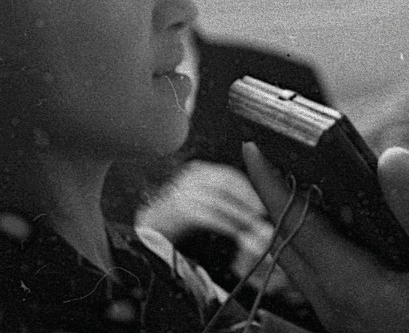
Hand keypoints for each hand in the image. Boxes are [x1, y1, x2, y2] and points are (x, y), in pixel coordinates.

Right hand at [135, 159, 276, 278]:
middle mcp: (188, 178)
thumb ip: (224, 204)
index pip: (228, 175)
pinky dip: (227, 225)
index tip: (264, 204)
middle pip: (226, 185)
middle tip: (264, 218)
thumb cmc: (176, 223)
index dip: (249, 189)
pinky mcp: (177, 210)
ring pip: (219, 200)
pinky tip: (239, 234)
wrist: (144, 236)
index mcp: (197, 172)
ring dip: (241, 217)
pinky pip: (208, 215)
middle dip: (249, 201)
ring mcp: (180, 192)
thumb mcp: (202, 205)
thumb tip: (254, 212)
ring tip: (257, 231)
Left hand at [242, 142, 408, 332]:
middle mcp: (334, 303)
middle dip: (276, 197)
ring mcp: (342, 318)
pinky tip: (344, 231)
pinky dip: (317, 245)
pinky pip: (320, 278)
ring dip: (295, 222)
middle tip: (272, 156)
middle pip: (287, 242)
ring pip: (301, 263)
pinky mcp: (357, 324)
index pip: (294, 223)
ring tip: (303, 184)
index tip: (252, 147)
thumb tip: (391, 158)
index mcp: (348, 284)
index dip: (270, 182)